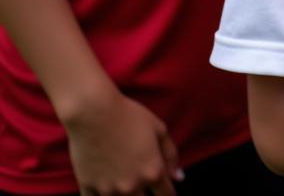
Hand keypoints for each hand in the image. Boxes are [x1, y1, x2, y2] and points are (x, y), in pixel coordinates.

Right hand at [64, 89, 181, 195]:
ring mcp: (108, 190)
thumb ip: (171, 154)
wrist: (93, 113)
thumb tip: (178, 177)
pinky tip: (105, 190)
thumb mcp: (159, 129)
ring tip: (126, 183)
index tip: (166, 191)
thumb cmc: (129, 116)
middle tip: (144, 183)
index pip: (166, 194)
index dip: (169, 194)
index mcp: (152, 171)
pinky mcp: (87, 188)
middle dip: (147, 195)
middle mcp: (132, 186)